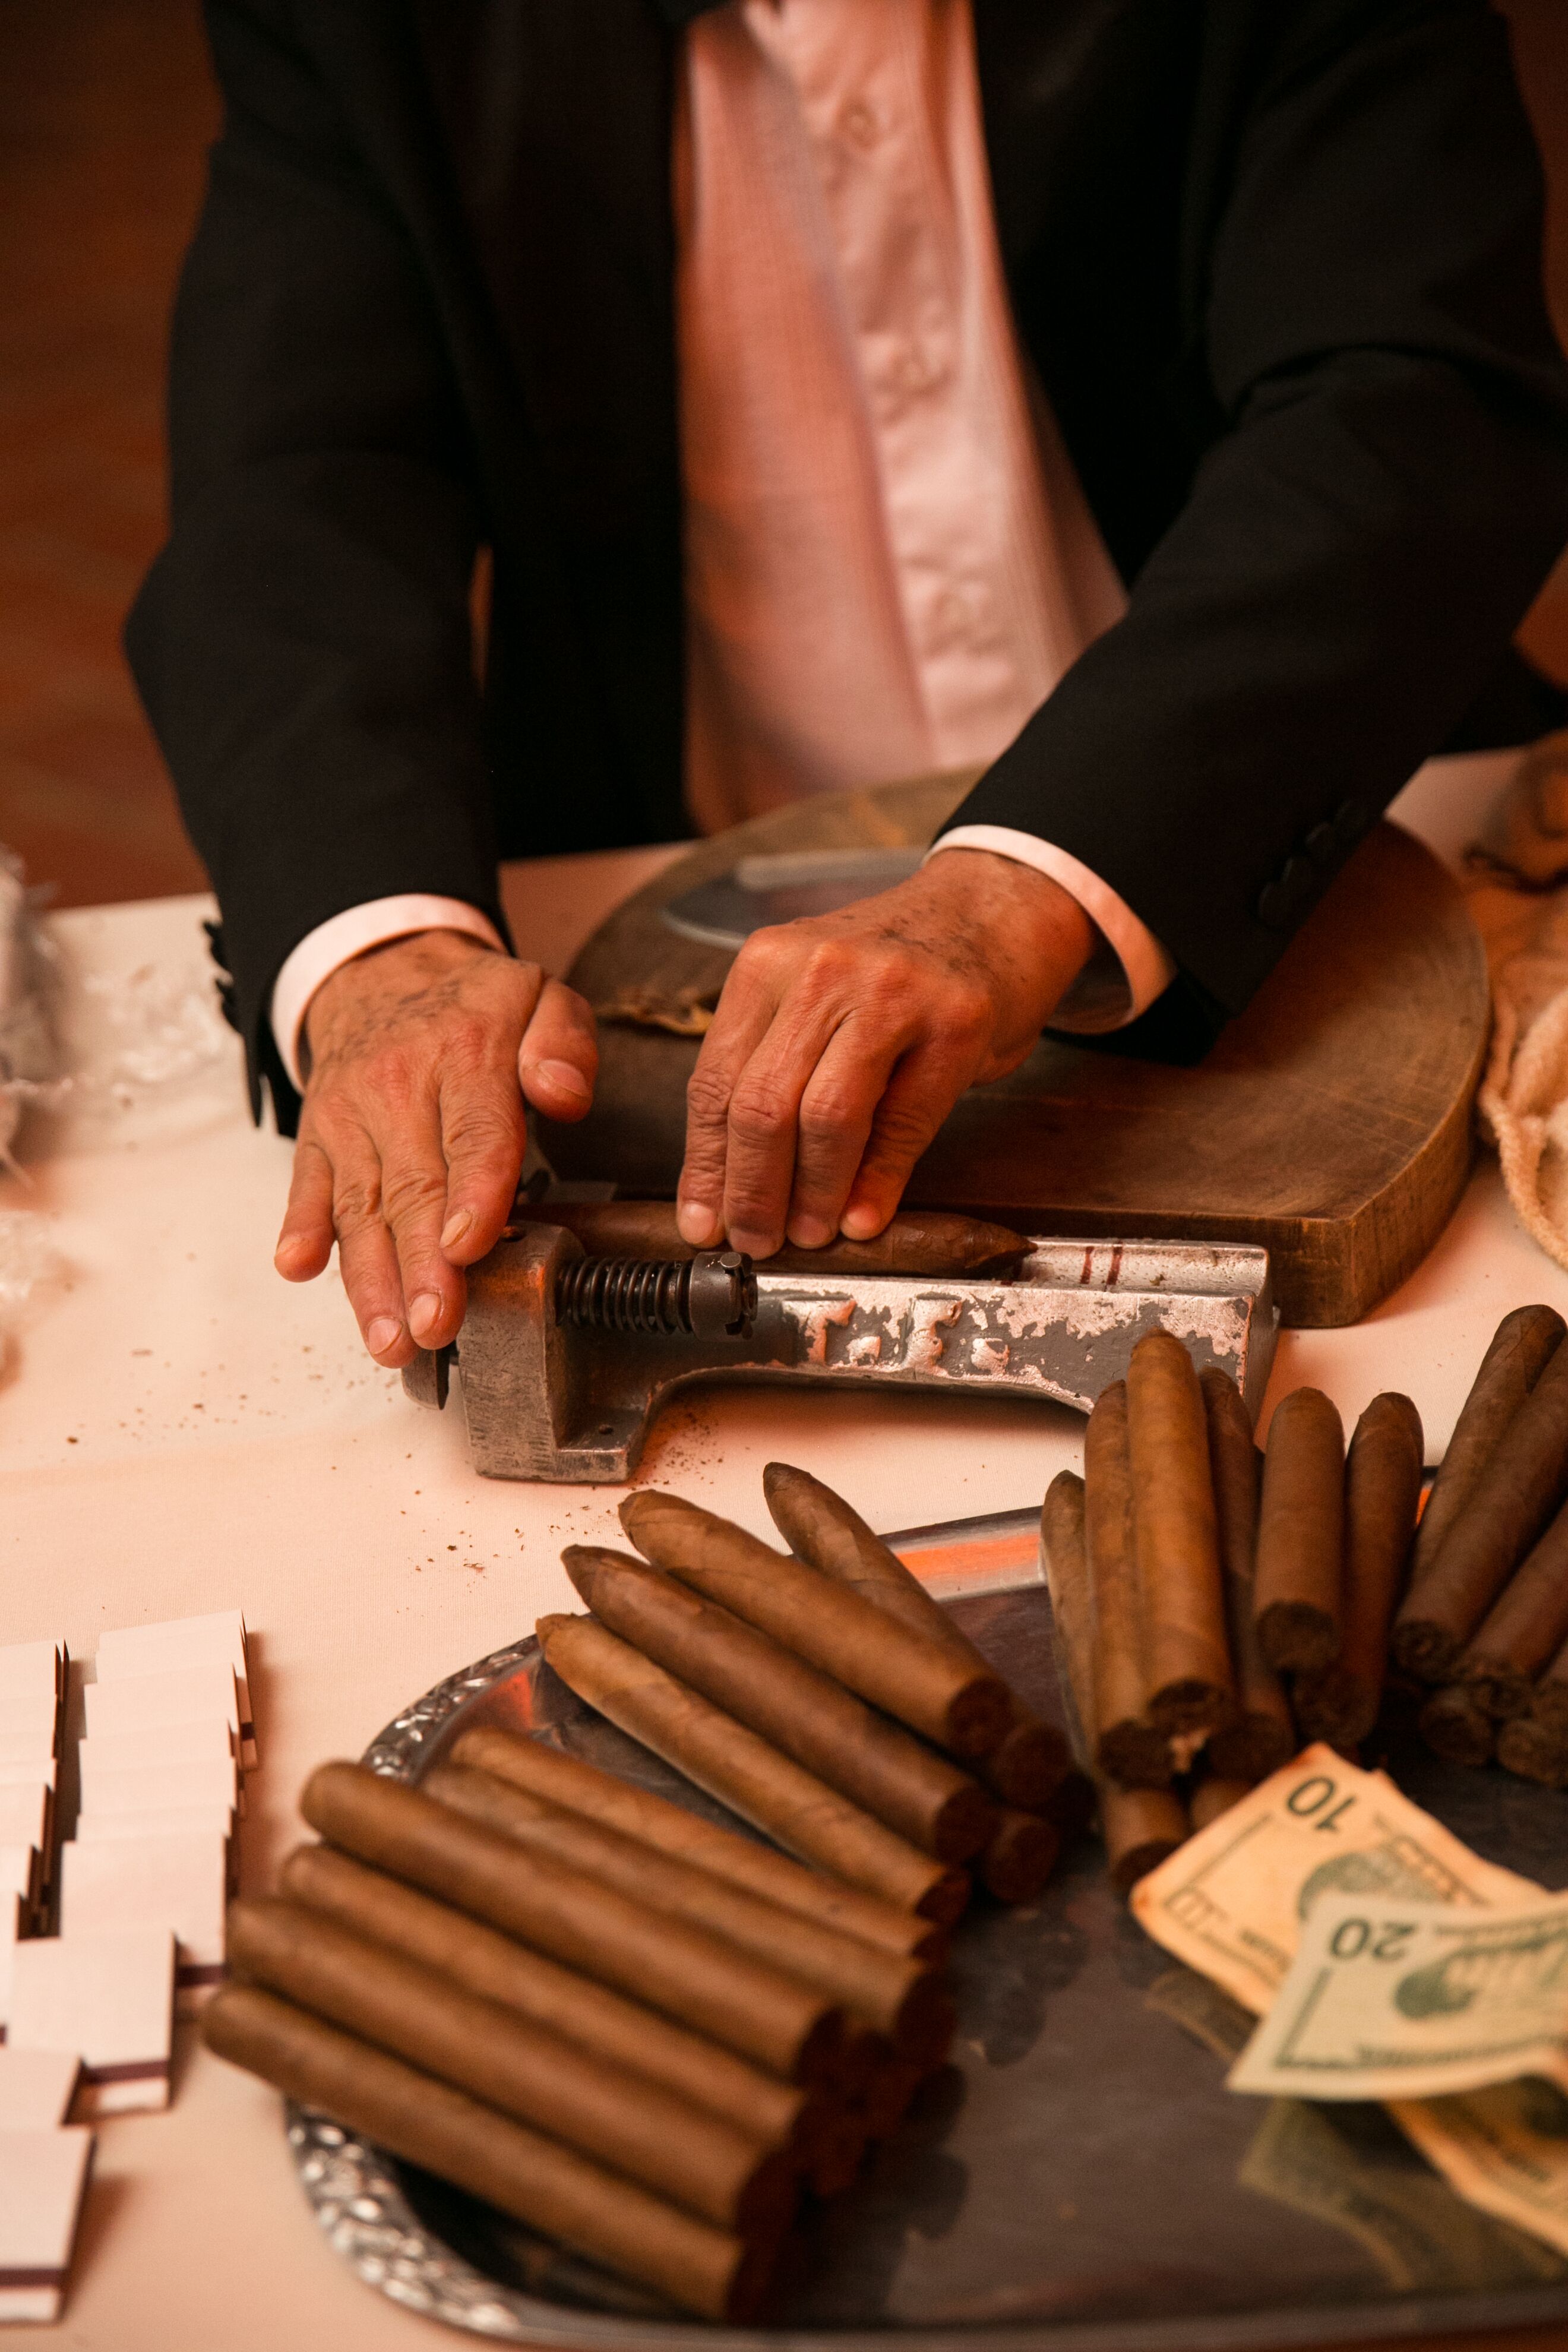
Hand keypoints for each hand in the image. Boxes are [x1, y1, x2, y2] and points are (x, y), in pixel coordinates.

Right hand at [273, 931, 596, 1365]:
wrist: (383, 973)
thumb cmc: (475, 1005)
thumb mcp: (539, 997)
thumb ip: (564, 1042)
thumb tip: (564, 1095)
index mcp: (466, 1054)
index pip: (475, 1132)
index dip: (473, 1192)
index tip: (468, 1245)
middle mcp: (399, 1086)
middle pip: (414, 1186)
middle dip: (422, 1264)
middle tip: (434, 1324)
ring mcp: (352, 1116)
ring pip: (361, 1205)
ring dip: (371, 1276)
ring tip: (389, 1338)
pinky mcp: (318, 1137)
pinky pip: (307, 1186)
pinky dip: (301, 1228)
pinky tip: (300, 1268)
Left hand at [676, 849, 1093, 1256]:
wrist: (995, 906)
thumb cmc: (897, 969)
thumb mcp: (815, 996)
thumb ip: (775, 1068)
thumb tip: (735, 1184)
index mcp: (768, 963)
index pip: (714, 1081)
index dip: (706, 1166)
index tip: (703, 1222)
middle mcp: (821, 969)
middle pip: (761, 1103)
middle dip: (752, 1190)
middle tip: (755, 1241)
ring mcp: (891, 992)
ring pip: (824, 1117)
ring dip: (812, 1193)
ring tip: (809, 1234)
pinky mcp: (955, 1022)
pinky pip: (902, 1123)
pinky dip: (878, 1182)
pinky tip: (863, 1218)